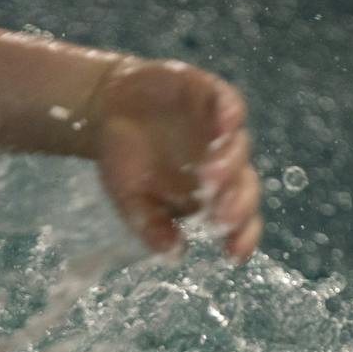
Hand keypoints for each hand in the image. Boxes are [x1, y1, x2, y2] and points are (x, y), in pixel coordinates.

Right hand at [90, 59, 261, 260]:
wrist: (107, 110)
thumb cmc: (125, 159)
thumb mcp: (131, 199)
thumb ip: (152, 226)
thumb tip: (174, 255)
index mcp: (210, 195)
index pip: (238, 219)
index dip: (242, 236)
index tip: (233, 254)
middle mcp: (224, 165)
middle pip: (245, 186)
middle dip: (237, 205)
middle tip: (221, 219)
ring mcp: (219, 130)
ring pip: (239, 148)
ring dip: (229, 163)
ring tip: (210, 178)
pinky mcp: (212, 96)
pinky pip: (230, 105)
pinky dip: (229, 114)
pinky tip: (224, 126)